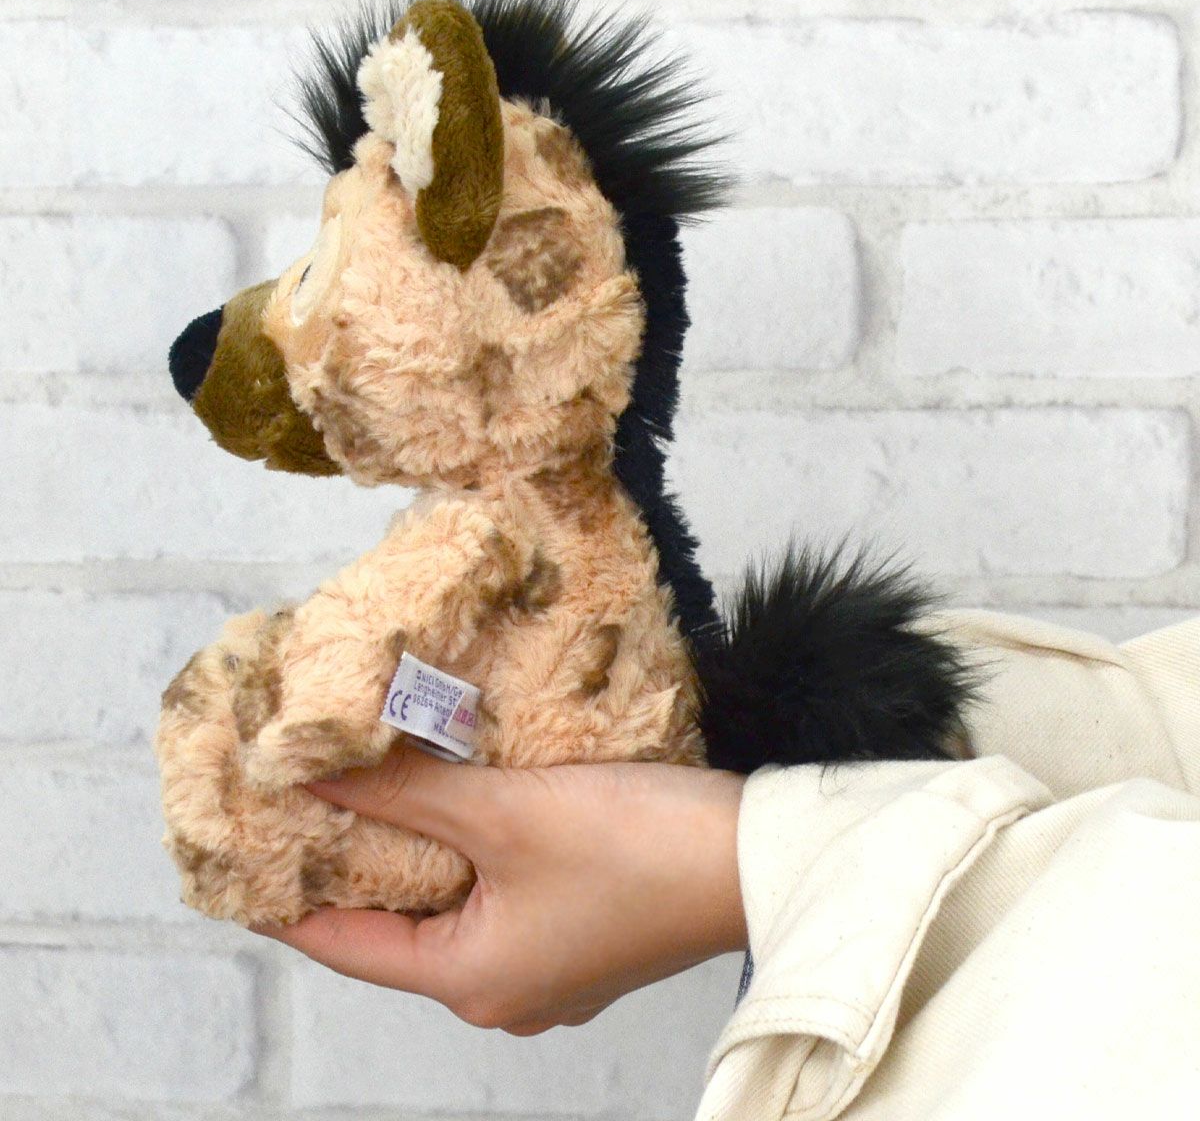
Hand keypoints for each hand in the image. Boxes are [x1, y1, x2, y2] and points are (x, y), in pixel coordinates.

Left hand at [252, 745, 747, 1034]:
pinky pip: (500, 902)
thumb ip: (403, 791)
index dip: (287, 899)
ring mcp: (550, 970)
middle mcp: (504, 992)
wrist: (753, 857)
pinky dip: (470, 858)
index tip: (244, 854)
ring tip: (377, 790)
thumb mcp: (504, 811)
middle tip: (310, 800)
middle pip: (401, 928)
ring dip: (418, 854)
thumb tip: (310, 774)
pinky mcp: (585, 936)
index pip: (346, 944)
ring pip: (454, 911)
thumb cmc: (628, 844)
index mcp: (473, 980)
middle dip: (357, 864)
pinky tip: (463, 805)